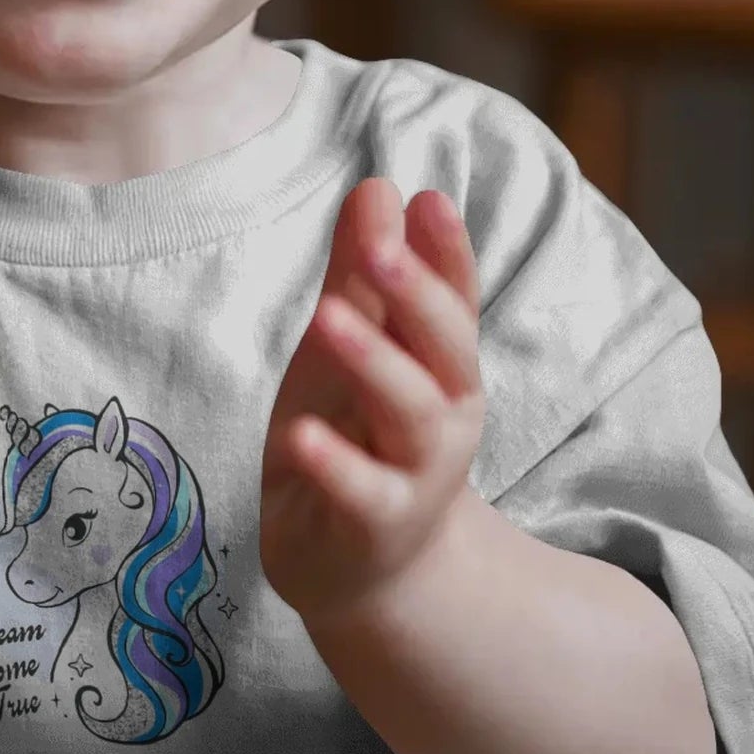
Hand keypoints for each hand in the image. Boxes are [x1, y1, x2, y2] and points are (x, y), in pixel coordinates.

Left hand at [261, 179, 483, 627]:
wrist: (363, 567)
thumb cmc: (358, 435)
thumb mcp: (353, 345)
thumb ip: (361, 274)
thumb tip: (378, 186)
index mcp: (442, 364)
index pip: (453, 299)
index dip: (446, 252)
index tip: (428, 198)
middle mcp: (446, 414)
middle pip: (445, 348)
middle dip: (416, 295)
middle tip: (379, 246)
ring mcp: (416, 473)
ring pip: (410, 413)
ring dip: (373, 363)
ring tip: (328, 319)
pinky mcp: (375, 524)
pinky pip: (360, 492)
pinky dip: (334, 464)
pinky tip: (300, 435)